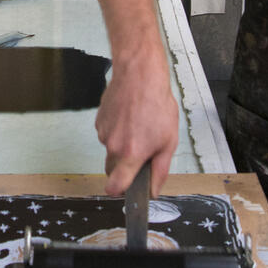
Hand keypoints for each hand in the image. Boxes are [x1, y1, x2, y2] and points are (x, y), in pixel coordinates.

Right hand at [95, 59, 178, 196]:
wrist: (139, 75)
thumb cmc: (157, 105)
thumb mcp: (168, 141)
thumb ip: (160, 170)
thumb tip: (153, 191)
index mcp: (131, 154)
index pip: (114, 186)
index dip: (119, 191)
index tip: (126, 190)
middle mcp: (113, 146)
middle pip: (112, 169)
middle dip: (124, 167)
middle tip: (142, 150)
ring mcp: (103, 133)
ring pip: (111, 150)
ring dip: (122, 146)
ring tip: (138, 127)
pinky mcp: (99, 121)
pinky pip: (107, 134)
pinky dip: (117, 131)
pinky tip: (129, 118)